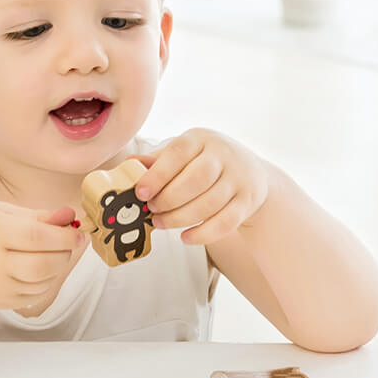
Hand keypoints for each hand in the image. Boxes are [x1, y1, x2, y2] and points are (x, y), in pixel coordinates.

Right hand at [0, 202, 86, 315]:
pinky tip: (37, 268)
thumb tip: (71, 216)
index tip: (78, 233)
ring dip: (57, 267)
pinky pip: (36, 295)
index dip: (64, 236)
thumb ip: (40, 216)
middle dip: (64, 253)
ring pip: (43, 282)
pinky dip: (46, 281)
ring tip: (49, 253)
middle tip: (66, 243)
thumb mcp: (3, 213)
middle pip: (43, 264)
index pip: (36, 237)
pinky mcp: (1, 303)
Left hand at [130, 128, 268, 245]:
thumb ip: (157, 161)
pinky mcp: (247, 201)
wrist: (249, 171)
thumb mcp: (183, 153)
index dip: (158, 174)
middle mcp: (223, 155)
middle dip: (169, 199)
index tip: (141, 193)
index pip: (178, 153)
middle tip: (152, 210)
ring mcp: (238, 178)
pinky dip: (204, 234)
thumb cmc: (205, 161)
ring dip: (181, 218)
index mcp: (200, 139)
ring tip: (161, 223)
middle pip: (197, 179)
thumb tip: (129, 165)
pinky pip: (226, 222)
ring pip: (210, 203)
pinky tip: (185, 238)